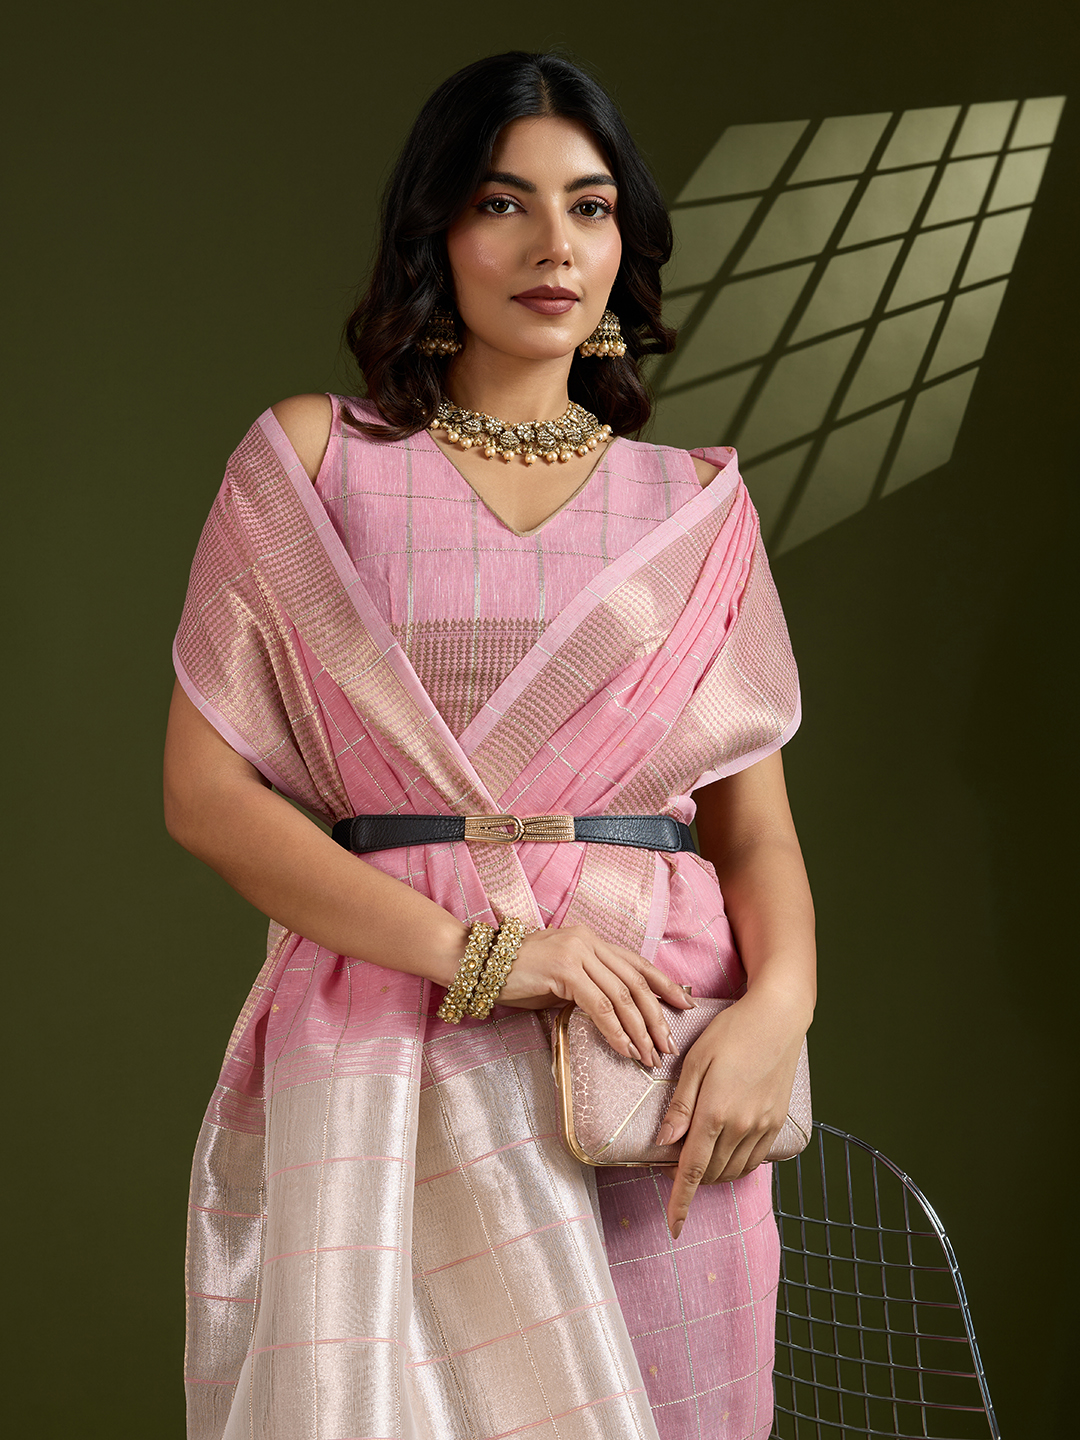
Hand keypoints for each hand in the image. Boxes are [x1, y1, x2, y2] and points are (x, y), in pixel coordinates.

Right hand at [498, 923, 695, 1065]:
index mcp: (591, 939)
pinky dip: (615, 1031)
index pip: (637, 963)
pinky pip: (599, 1006)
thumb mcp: (560, 979)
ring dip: (639, 1030)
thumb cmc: (516, 975)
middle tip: (668, 1045)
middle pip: (636, 981)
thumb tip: (618, 1013)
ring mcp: (576, 952)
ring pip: (622, 996)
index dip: (664, 984)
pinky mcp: (564, 969)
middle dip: (656, 1016)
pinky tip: (624, 1049)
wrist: (478, 963)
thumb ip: (588, 987)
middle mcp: (588, 941)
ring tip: (648, 1056)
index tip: (685, 1005)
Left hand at [655, 987, 808, 1236]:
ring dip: (710, 1173)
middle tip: (670, 1162)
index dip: (680, 1201)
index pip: (692, 1169)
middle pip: (709, 1173)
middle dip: (688, 1178)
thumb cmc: (731, 1033)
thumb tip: (663, 1141)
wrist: (778, 1019)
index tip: (673, 1226)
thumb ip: (680, 1106)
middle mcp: (742, 1127)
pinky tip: (723, 1152)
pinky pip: (753, 1160)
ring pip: (732, 1170)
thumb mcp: (695, 1062)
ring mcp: (762, 1127)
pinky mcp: (776, 1123)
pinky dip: (735, 1166)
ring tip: (694, 1156)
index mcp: (716, 1113)